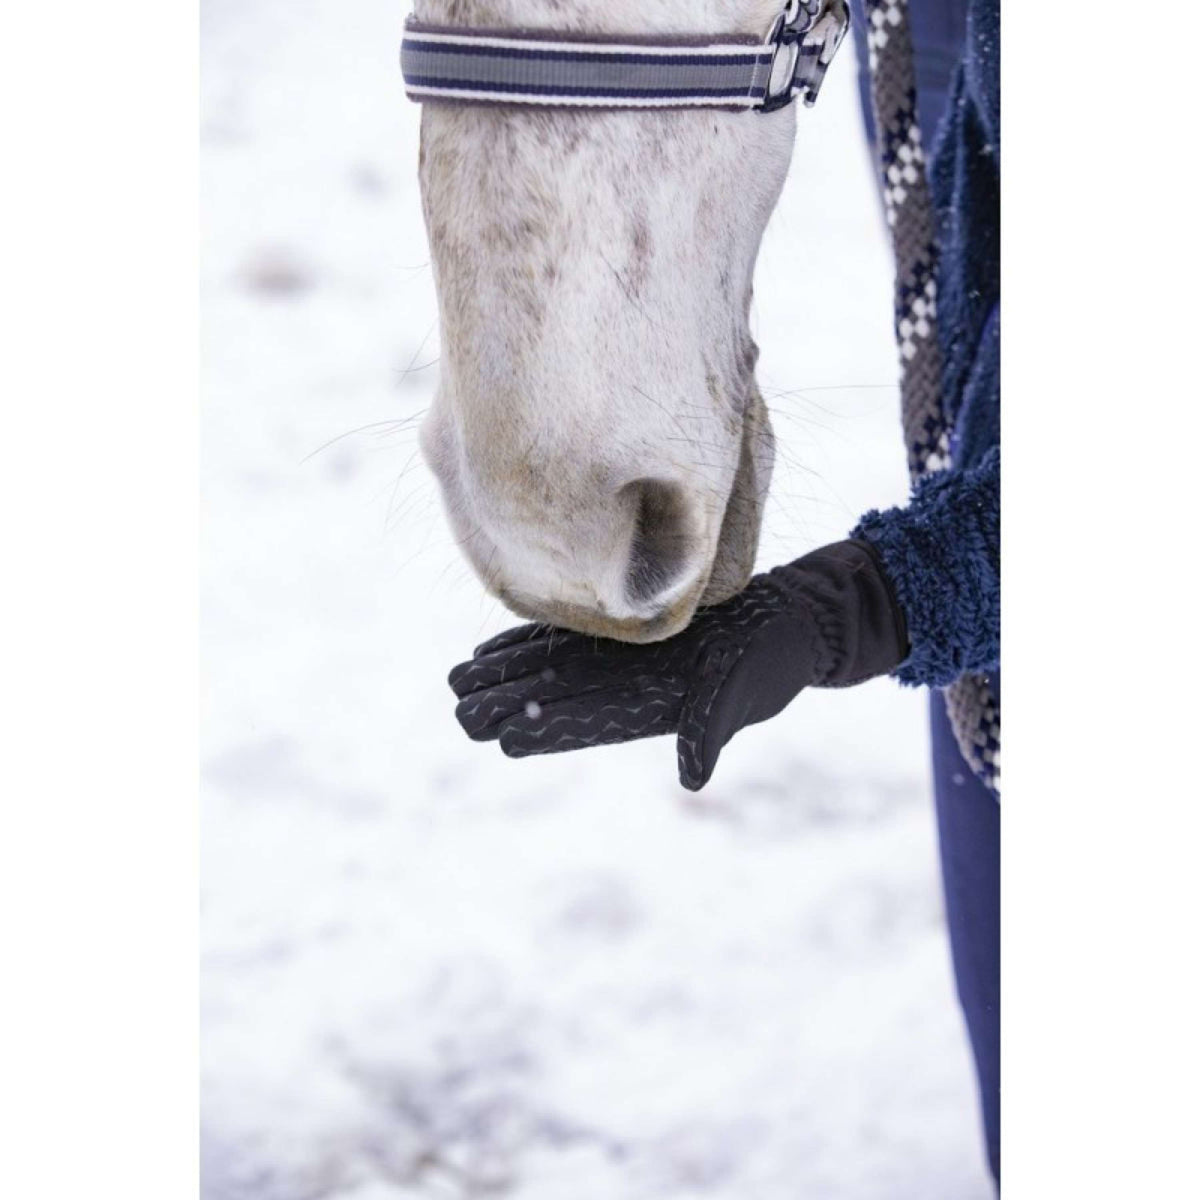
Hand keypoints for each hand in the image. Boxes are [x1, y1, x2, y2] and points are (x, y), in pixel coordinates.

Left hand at [448, 539, 907, 789]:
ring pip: (550, 670)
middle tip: (459, 709)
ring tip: (458, 680)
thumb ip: (714, 731)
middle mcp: (626, 690)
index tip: (503, 736)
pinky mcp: (625, 635)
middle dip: (508, 704)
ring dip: (506, 676)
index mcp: (651, 711)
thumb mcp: (748, 693)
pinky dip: (529, 642)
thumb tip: (693, 779)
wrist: (791, 621)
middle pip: (557, 699)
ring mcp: (621, 663)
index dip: (547, 730)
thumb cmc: (776, 661)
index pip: (588, 726)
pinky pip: (566, 639)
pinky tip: (492, 646)